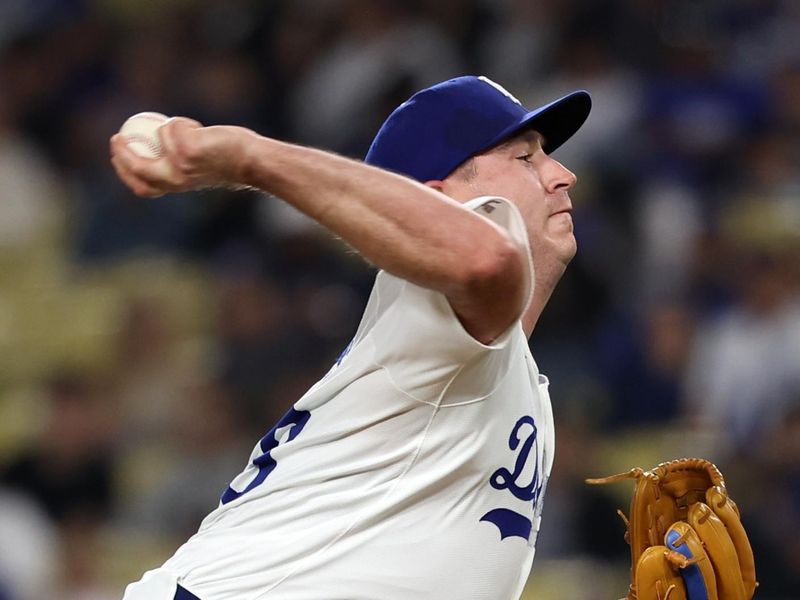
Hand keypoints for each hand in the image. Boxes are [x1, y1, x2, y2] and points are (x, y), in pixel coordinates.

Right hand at [110, 117, 253, 196]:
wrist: (251, 161)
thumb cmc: (229, 162)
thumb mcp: (199, 168)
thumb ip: (180, 163)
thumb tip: (157, 146)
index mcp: (176, 186)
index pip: (141, 186)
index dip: (124, 171)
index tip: (118, 153)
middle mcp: (175, 180)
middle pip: (136, 168)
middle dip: (121, 153)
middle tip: (118, 136)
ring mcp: (180, 165)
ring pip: (159, 137)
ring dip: (172, 127)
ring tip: (193, 130)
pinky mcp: (188, 150)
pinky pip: (174, 127)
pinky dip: (184, 122)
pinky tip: (201, 129)